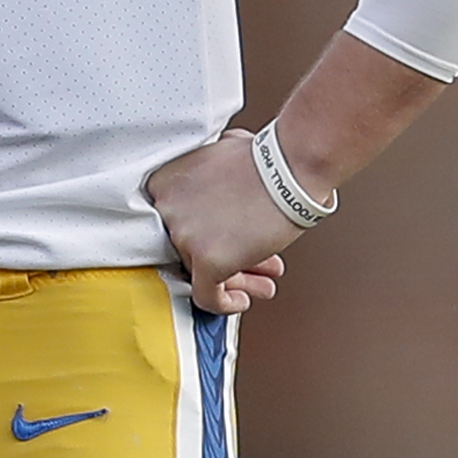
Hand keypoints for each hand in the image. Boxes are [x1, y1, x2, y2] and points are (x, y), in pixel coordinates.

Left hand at [143, 129, 303, 317]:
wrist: (292, 166)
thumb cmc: (267, 158)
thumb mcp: (222, 154)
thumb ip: (208, 173)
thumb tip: (218, 184)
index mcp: (164, 182)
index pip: (176, 223)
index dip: (204, 233)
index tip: (223, 240)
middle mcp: (167, 210)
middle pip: (189, 248)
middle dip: (226, 255)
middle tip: (248, 260)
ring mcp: (185, 236)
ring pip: (201, 272)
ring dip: (234, 279)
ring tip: (259, 282)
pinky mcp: (207, 260)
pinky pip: (208, 297)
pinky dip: (226, 303)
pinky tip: (243, 298)